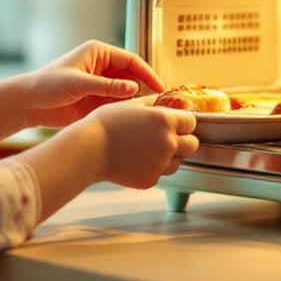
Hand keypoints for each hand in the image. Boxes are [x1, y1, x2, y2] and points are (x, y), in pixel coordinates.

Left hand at [23, 40, 164, 127]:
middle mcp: (101, 67)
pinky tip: (130, 120)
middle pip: (132, 76)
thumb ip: (107, 86)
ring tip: (146, 114)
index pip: (131, 60)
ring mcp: (100, 84)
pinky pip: (116, 105)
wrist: (28, 104)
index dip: (147, 73)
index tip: (159, 86)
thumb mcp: (78, 83)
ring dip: (134, 102)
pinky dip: (124, 111)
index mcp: (98, 53)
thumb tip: (133, 88)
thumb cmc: (46, 85)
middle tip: (158, 103)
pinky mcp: (96, 101)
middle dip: (144, 88)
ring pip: (126, 93)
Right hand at [82, 96, 199, 188]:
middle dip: (183, 140)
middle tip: (167, 138)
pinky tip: (136, 160)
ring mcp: (160, 164)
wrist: (88, 150)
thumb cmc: (105, 124)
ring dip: (170, 156)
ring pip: (178, 161)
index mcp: (166, 121)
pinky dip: (153, 168)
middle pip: (192, 144)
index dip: (183, 122)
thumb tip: (164, 100)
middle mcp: (168, 143)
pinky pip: (160, 173)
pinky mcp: (150, 180)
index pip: (191, 122)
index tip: (175, 123)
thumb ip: (153, 103)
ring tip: (147, 149)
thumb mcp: (131, 104)